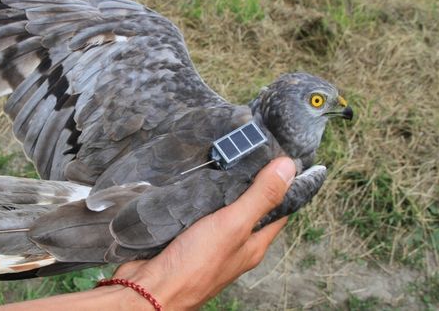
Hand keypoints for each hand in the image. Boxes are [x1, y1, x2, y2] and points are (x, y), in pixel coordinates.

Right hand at [111, 157, 295, 309]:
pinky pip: (194, 212)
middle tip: (244, 149)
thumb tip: (289, 168)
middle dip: (247, 181)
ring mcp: (208, 242)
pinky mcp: (184, 237)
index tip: (279, 156)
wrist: (149, 289)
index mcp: (252, 245)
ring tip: (216, 156)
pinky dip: (194, 196)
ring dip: (218, 187)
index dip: (282, 185)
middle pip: (247, 207)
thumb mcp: (233, 225)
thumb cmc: (195, 265)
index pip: (277, 211)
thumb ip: (260, 198)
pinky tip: (189, 180)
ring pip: (219, 208)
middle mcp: (233, 244)